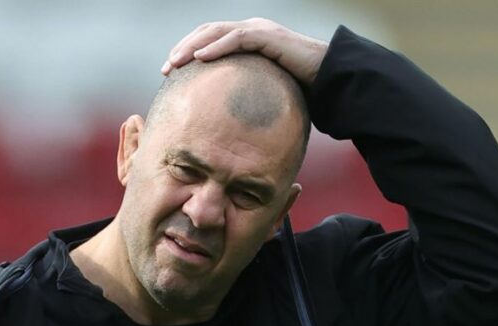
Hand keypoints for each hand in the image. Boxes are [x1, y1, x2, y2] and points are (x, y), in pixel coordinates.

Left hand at [161, 18, 328, 86]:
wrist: (332, 82)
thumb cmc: (301, 92)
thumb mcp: (263, 93)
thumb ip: (244, 96)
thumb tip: (222, 122)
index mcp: (247, 41)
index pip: (209, 40)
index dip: (187, 52)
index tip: (169, 72)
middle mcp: (251, 30)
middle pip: (207, 32)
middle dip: (183, 48)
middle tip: (165, 69)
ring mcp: (260, 30)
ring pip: (216, 31)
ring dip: (192, 46)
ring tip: (175, 62)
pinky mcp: (269, 36)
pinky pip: (237, 38)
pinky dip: (216, 47)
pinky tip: (200, 59)